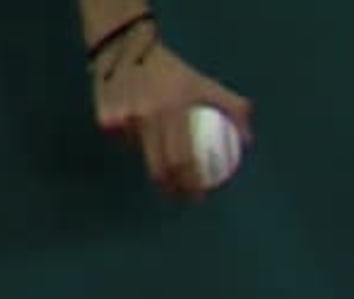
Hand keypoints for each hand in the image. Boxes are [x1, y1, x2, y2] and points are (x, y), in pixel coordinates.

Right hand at [90, 25, 253, 201]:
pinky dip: (133, 143)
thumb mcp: (205, 84)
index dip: (190, 183)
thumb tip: (248, 140)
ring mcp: (123, 119)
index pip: (182, 160)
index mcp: (173, 109)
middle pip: (158, 168)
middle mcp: (146, 116)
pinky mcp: (105, 119)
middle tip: (181, 196)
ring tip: (164, 162)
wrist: (127, 48)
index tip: (198, 195)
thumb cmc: (173, 70)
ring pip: (141, 154)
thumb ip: (233, 108)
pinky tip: (139, 133)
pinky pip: (124, 141)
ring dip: (153, 162)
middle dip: (171, 189)